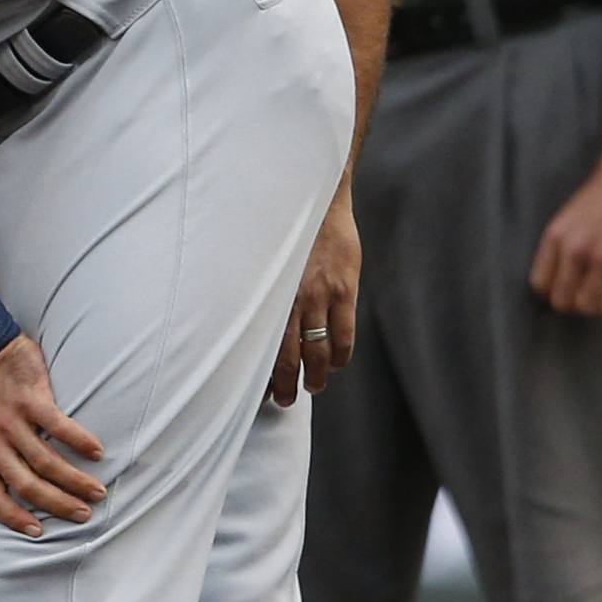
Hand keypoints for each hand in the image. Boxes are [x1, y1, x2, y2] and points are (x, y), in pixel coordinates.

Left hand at [0, 338, 106, 537]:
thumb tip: (13, 495)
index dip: (14, 518)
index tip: (38, 532)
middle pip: (28, 485)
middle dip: (59, 504)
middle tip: (84, 515)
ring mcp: (11, 422)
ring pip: (47, 461)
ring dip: (75, 481)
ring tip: (97, 492)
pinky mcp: (30, 400)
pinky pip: (59, 427)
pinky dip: (80, 441)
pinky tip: (97, 452)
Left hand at [271, 195, 360, 406]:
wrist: (315, 200)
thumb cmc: (286, 233)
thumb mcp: (266, 264)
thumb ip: (265, 294)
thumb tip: (257, 326)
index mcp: (267, 296)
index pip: (262, 346)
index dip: (261, 373)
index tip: (259, 391)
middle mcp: (289, 300)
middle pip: (288, 357)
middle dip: (286, 385)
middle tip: (286, 401)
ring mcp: (318, 296)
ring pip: (317, 352)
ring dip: (315, 376)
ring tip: (313, 387)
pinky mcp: (343, 290)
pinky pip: (344, 334)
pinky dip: (339, 356)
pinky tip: (335, 363)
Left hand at [530, 146, 601, 316]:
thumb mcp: (568, 219)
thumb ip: (561, 247)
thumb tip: (561, 283)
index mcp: (554, 238)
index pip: (539, 285)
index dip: (553, 294)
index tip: (569, 290)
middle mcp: (574, 248)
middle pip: (562, 302)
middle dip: (576, 307)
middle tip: (591, 297)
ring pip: (590, 306)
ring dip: (601, 309)